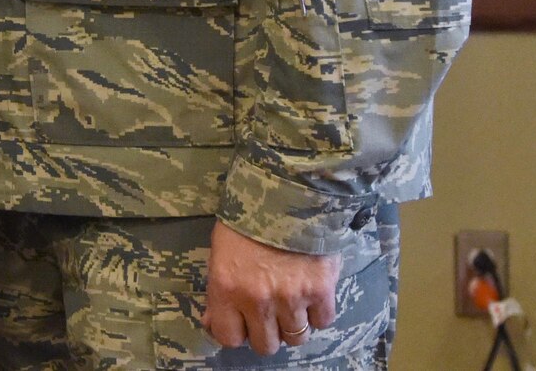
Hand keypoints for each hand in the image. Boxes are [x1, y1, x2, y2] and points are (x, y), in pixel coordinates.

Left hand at [203, 221, 341, 355]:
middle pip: (266, 345)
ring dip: (293, 324)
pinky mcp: (321, 291)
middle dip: (266, 332)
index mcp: (227, 287)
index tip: (241, 323)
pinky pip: (322, 321)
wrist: (287, 191)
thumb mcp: (221, 250)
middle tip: (269, 314)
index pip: (228, 337)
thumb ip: (219, 290)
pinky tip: (311, 294)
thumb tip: (212, 321)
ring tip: (291, 302)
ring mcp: (292, 298)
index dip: (236, 331)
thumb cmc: (247, 218)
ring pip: (296, 338)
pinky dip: (318, 312)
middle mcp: (258, 299)